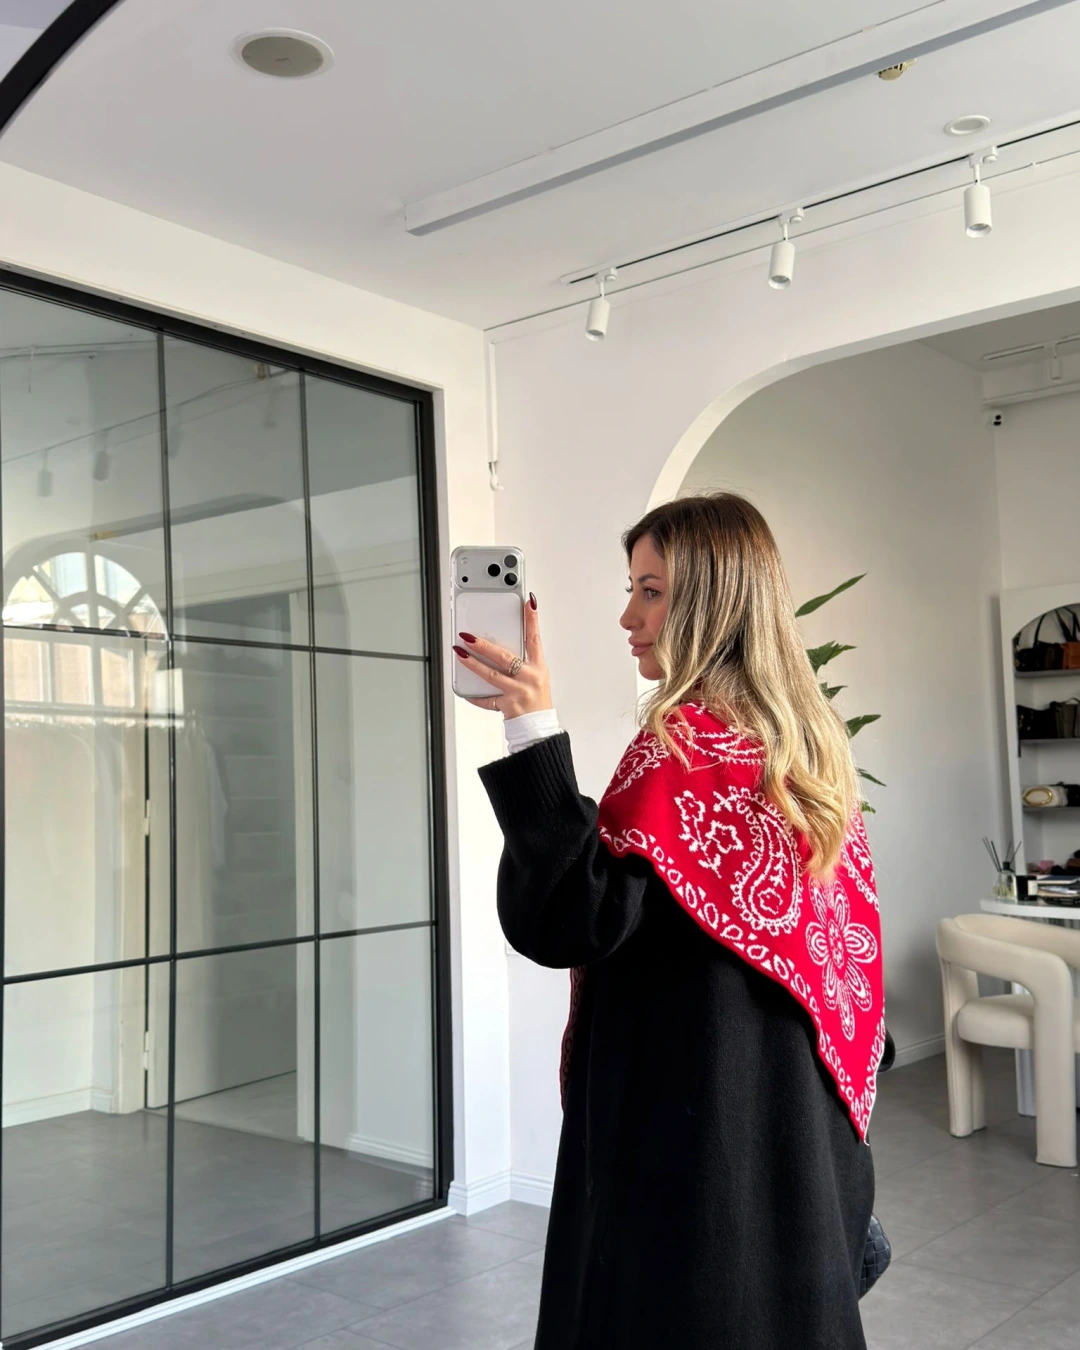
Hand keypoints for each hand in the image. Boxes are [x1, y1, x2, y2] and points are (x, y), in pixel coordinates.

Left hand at [454, 596, 551, 718]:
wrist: (539, 728)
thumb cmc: (536, 701)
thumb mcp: (537, 677)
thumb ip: (521, 662)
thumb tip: (498, 648)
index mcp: (538, 667)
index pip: (535, 638)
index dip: (532, 620)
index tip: (529, 602)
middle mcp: (529, 677)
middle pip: (504, 657)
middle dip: (484, 645)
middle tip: (468, 636)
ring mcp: (518, 692)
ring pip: (491, 675)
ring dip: (473, 663)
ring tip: (460, 653)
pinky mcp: (507, 705)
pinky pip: (487, 699)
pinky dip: (475, 696)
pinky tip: (465, 691)